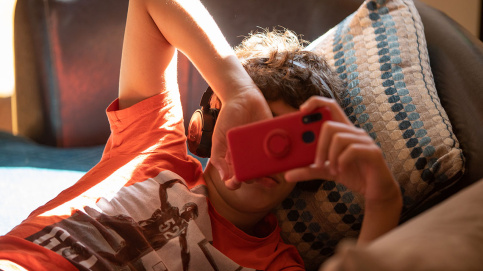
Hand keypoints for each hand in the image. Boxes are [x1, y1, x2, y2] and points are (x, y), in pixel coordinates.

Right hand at [210, 86, 271, 189]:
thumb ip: (218, 158)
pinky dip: (280, 162)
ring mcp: (261, 150)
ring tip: (272, 181)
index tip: (235, 181)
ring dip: (269, 176)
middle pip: (252, 176)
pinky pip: (278, 155)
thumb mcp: (218, 138)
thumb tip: (225, 178)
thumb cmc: (228, 117)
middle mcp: (247, 157)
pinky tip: (282, 166)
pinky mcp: (273, 141)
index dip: (234, 182)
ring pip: (265, 169)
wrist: (243, 97)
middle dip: (254, 180)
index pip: (234, 177)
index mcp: (233, 158)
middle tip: (253, 177)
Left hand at [284, 96, 399, 202]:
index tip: (301, 110)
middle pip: (329, 123)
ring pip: (338, 137)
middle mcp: (354, 131)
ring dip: (329, 156)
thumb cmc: (352, 174)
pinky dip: (341, 161)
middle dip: (318, 144)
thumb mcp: (326, 172)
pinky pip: (352, 149)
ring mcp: (365, 140)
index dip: (315, 102)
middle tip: (316, 161)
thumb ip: (309, 170)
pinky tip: (339, 171)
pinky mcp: (373, 152)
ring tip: (330, 170)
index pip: (330, 106)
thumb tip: (287, 175)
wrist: (376, 191)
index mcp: (342, 131)